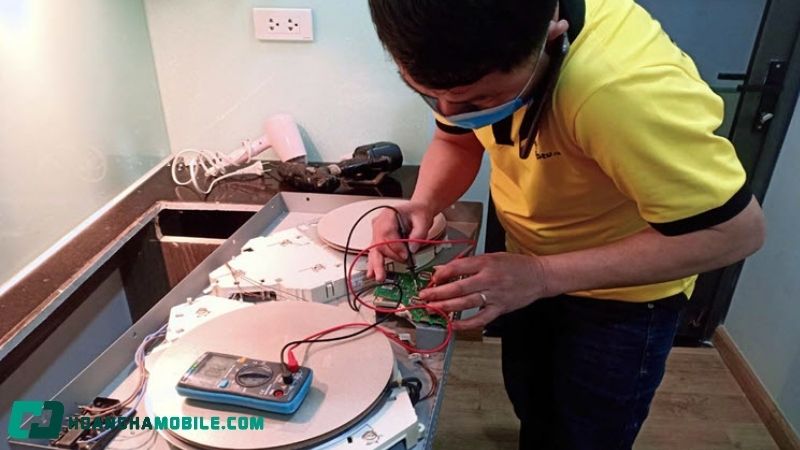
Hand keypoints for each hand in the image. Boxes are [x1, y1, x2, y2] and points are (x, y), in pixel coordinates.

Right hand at [367, 201, 433, 281]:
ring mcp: (377, 233)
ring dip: (377, 264)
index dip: (396, 245)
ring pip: (374, 250)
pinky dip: (374, 264)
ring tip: (379, 276)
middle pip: (378, 243)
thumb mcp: (423, 220)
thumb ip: (419, 234)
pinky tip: (372, 273)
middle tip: (402, 262)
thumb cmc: (417, 213)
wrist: (416, 212)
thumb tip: (412, 249)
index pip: (387, 232)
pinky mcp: (379, 242)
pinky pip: (375, 253)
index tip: (406, 254)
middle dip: (390, 255)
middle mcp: (379, 224)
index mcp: (388, 214)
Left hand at [419, 252, 549, 329]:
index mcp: (486, 263)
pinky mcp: (500, 309)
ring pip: (465, 304)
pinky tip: (453, 325)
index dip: (441, 274)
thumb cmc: (515, 264)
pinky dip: (465, 324)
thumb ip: (469, 264)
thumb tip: (445, 270)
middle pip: (458, 288)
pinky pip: (480, 319)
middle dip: (437, 293)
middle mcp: (489, 279)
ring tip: (432, 308)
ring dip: (446, 307)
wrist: (539, 276)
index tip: (431, 278)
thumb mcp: (492, 257)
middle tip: (424, 296)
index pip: (457, 268)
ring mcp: (494, 296)